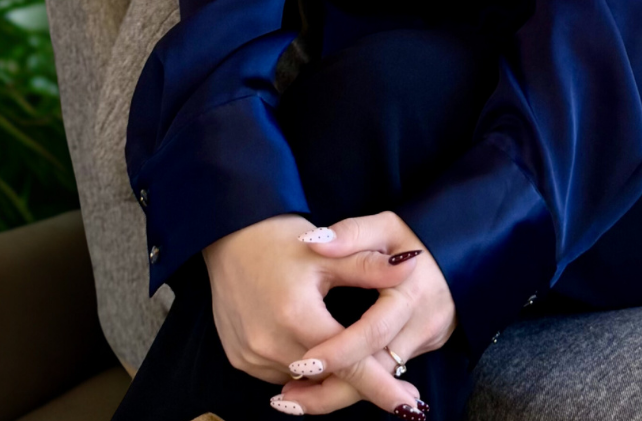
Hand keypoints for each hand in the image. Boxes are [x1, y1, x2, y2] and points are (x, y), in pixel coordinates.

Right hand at [202, 212, 427, 415]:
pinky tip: (313, 349)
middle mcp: (271, 343)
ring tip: (349, 355)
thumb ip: (369, 266)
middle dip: (360, 382)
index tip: (410, 406)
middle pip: (327, 379)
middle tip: (398, 386)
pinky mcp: (240, 359)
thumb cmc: (282, 239)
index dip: (382, 387)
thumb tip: (412, 264)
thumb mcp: (327, 252)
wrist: (229, 237)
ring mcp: (252, 356)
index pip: (350, 363)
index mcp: (297, 316)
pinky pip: (280, 375)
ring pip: (303, 382)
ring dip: (328, 375)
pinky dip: (301, 368)